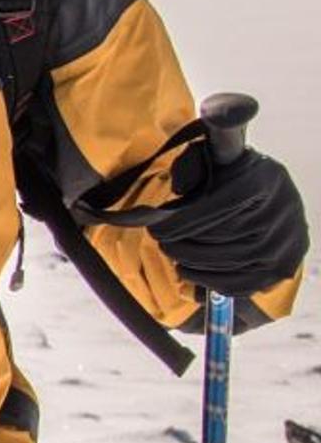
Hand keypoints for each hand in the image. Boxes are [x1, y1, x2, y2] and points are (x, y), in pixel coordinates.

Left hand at [152, 143, 306, 296]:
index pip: (220, 207)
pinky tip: (187, 269)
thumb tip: (179, 189)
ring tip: (174, 253)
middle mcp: (283, 211)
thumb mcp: (210, 158)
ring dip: (190, 262)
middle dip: (182, 242)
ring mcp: (286, 243)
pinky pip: (238, 284)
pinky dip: (206, 280)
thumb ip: (190, 165)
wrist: (269, 198)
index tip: (155, 229)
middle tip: (162, 241)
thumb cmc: (230, 177)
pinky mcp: (282, 268)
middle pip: (221, 236)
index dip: (182, 222)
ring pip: (227, 262)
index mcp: (265, 178)